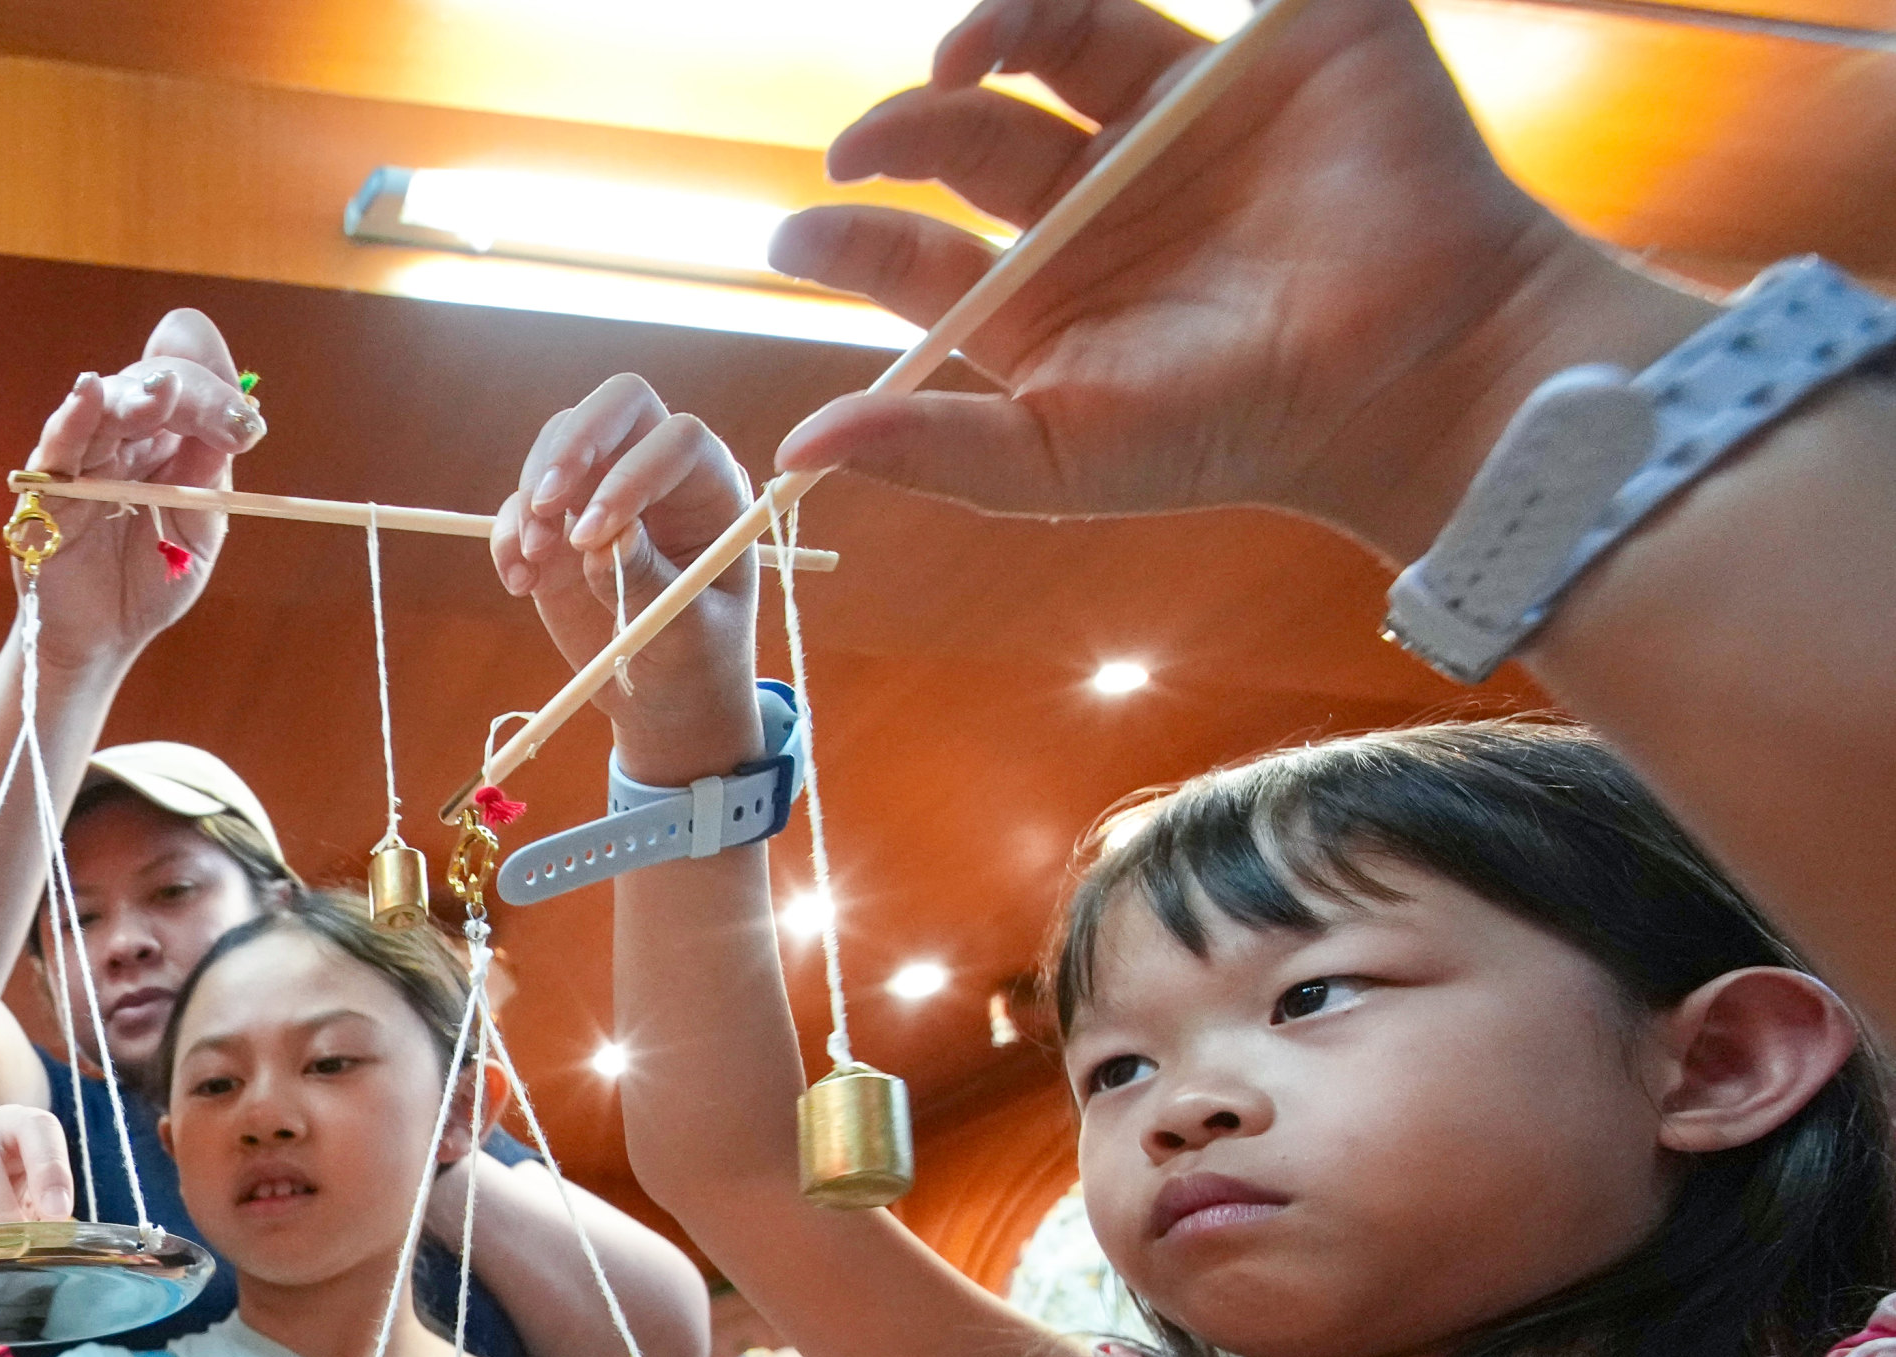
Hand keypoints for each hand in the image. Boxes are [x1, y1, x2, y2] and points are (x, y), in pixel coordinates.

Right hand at [12, 308, 265, 675]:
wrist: (104, 638)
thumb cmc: (150, 581)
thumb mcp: (200, 530)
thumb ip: (211, 475)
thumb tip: (238, 416)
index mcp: (169, 440)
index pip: (192, 387)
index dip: (218, 387)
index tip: (247, 423)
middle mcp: (127, 436)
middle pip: (155, 383)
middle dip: (196, 393)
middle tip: (229, 423)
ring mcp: (85, 453)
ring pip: (111, 401)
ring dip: (140, 394)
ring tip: (166, 393)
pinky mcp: (46, 482)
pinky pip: (59, 440)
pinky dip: (74, 414)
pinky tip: (89, 392)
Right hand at [492, 377, 768, 791]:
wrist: (665, 696)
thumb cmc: (697, 661)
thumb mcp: (689, 634)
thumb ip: (653, 583)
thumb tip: (606, 542)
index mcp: (712, 489)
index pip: (674, 442)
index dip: (631, 475)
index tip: (592, 536)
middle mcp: (656, 475)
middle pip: (616, 408)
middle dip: (574, 443)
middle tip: (544, 501)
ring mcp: (601, 494)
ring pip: (558, 443)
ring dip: (533, 495)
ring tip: (532, 558)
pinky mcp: (556, 527)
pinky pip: (519, 505)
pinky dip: (508, 538)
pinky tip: (521, 583)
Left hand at [766, 0, 1695, 557]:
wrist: (1416, 376)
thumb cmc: (1237, 432)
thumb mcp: (1066, 459)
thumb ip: (934, 450)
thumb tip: (795, 451)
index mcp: (1037, 285)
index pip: (912, 245)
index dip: (847, 236)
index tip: (794, 237)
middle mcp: (1093, 189)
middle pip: (972, 131)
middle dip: (912, 126)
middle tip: (868, 146)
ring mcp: (1180, 107)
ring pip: (1064, 30)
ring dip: (1000, 21)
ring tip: (966, 56)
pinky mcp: (1279, 40)